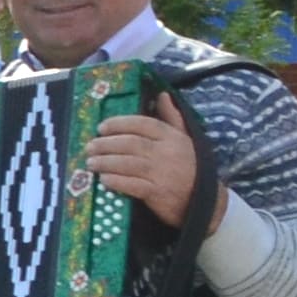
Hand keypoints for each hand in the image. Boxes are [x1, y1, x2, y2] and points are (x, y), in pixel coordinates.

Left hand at [88, 94, 210, 231]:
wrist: (206, 202)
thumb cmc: (190, 167)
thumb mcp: (185, 139)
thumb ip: (171, 117)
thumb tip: (162, 94)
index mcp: (172, 137)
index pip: (142, 124)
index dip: (119, 124)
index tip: (101, 127)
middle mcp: (166, 153)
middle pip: (130, 143)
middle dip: (106, 144)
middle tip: (90, 147)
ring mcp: (162, 174)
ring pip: (127, 163)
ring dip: (105, 162)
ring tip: (91, 163)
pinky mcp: (158, 193)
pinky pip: (131, 185)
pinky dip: (116, 181)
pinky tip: (104, 179)